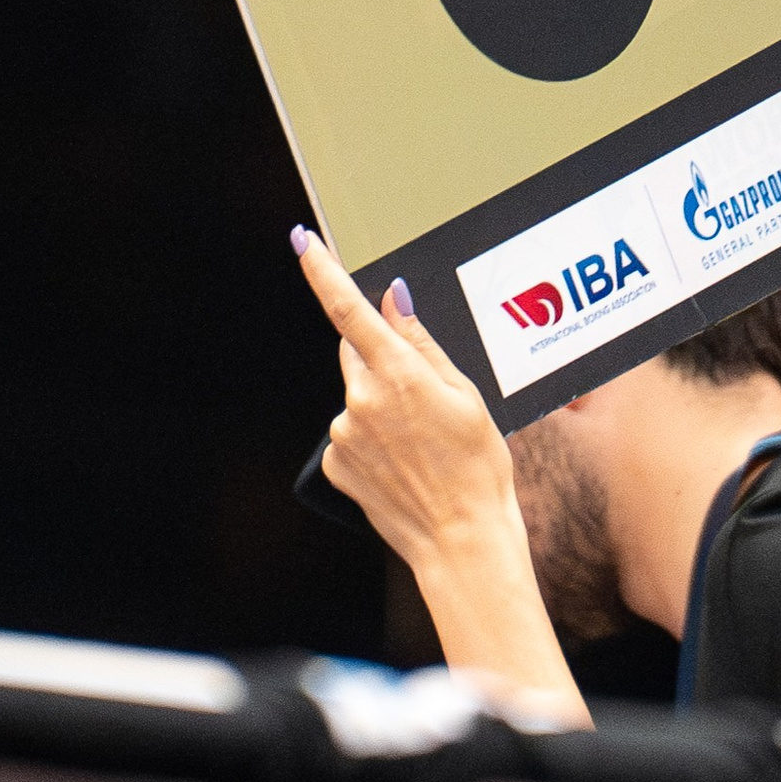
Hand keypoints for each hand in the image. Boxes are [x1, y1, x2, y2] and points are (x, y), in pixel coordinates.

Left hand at [292, 231, 516, 576]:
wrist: (461, 539)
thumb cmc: (478, 467)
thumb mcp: (465, 395)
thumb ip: (421, 344)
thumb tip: (394, 301)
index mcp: (399, 374)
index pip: (349, 310)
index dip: (322, 271)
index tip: (303, 241)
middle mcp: (361, 400)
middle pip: (357, 354)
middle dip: (382, 359)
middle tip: (424, 396)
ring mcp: (343, 434)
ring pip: (357, 397)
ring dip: (380, 405)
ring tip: (420, 443)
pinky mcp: (335, 463)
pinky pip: (350, 433)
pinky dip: (371, 438)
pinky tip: (402, 463)